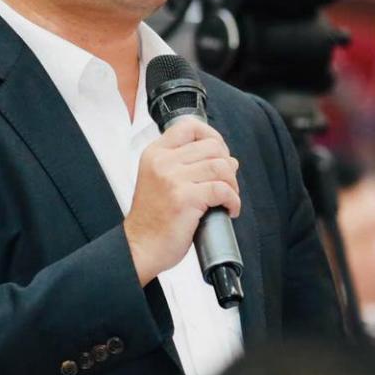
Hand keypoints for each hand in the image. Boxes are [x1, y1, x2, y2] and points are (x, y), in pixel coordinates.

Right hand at [123, 118, 239, 284]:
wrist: (140, 247)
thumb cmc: (153, 219)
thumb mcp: (159, 180)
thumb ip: (186, 165)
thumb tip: (228, 159)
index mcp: (155, 153)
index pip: (189, 126)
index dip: (212, 135)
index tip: (220, 153)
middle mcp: (162, 162)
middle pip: (212, 147)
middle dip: (227, 164)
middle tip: (227, 183)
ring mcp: (173, 179)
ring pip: (221, 166)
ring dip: (233, 183)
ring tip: (229, 197)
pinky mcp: (185, 198)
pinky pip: (222, 190)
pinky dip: (233, 200)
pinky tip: (229, 210)